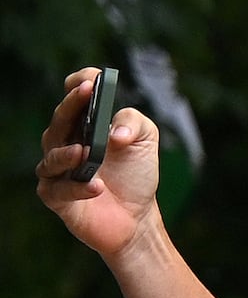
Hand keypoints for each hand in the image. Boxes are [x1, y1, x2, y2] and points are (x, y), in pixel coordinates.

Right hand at [31, 69, 160, 261]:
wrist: (137, 218)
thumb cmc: (136, 175)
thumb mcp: (146, 142)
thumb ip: (135, 124)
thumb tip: (115, 131)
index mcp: (84, 124)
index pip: (74, 95)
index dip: (80, 83)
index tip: (92, 79)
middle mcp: (65, 142)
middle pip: (60, 120)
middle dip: (71, 105)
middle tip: (85, 94)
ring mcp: (57, 169)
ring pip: (52, 155)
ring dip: (68, 153)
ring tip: (87, 152)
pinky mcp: (56, 196)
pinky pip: (60, 189)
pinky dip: (79, 188)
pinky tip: (98, 186)